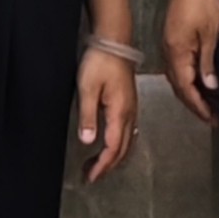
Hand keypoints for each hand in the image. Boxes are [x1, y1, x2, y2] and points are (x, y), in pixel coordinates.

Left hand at [75, 47, 137, 181]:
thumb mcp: (87, 88)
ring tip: (97, 163)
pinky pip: (127, 131)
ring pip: (127, 141)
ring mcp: (131, 108)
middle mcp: (129, 113)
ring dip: (113, 156)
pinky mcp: (128, 102)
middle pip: (122, 149)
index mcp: (120, 112)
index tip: (91, 177)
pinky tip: (109, 142)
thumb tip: (88, 141)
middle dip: (108, 166)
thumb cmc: (100, 61)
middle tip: (91, 175)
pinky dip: (118, 144)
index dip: (102, 165)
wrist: (113, 40)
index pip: (113, 148)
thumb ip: (88, 116)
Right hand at [161, 0, 218, 126]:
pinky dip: (190, 78)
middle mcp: (169, 51)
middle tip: (213, 117)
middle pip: (180, 87)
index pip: (186, 89)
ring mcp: (169, 45)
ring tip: (211, 103)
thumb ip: (209, 62)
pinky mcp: (173, 38)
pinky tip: (202, 80)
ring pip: (179, 77)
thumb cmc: (200, 0)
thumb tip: (211, 86)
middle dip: (195, 104)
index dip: (199, 106)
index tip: (211, 118)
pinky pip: (179, 66)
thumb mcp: (211, 34)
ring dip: (193, 92)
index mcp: (177, 52)